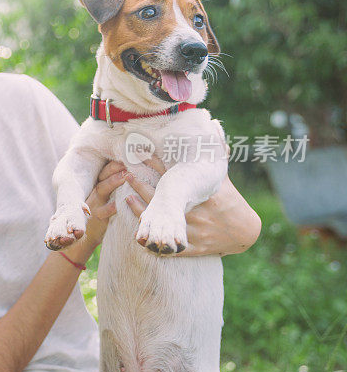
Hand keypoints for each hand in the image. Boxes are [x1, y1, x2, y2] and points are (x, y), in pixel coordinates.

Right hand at [64, 160, 128, 249]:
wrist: (86, 237)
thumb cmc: (103, 215)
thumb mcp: (106, 200)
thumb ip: (114, 188)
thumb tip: (131, 173)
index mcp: (98, 187)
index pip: (105, 171)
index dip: (114, 163)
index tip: (127, 155)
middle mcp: (94, 193)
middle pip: (103, 176)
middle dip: (114, 168)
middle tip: (127, 161)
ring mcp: (94, 204)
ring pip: (102, 190)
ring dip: (113, 182)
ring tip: (125, 176)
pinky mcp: (97, 218)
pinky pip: (102, 212)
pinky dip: (110, 208)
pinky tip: (117, 204)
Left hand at [124, 155, 261, 256]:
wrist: (244, 232)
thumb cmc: (230, 201)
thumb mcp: (222, 178)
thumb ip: (216, 153)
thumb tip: (214, 125)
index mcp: (202, 194)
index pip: (173, 176)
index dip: (155, 165)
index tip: (141, 155)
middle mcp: (195, 211)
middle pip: (162, 198)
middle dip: (141, 185)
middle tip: (126, 175)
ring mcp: (192, 230)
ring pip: (161, 221)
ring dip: (141, 209)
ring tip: (126, 196)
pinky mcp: (191, 246)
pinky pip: (167, 244)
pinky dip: (152, 238)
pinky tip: (139, 228)